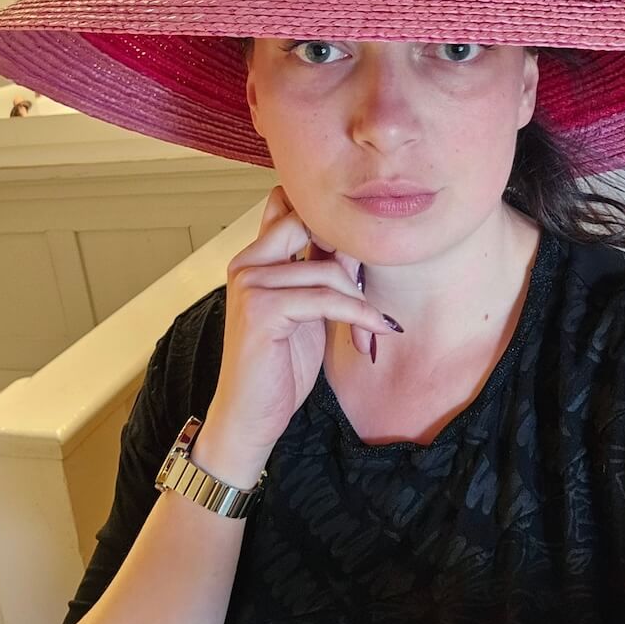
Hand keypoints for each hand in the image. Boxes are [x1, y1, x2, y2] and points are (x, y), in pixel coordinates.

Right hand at [204, 186, 396, 457]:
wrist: (250, 416)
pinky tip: (377, 330)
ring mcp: (250, 284)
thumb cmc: (279, 365)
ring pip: (327, 270)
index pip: (289, 207)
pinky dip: (359, 315)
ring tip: (374, 325)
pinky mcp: (262, 310)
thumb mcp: (305, 310)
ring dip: (360, 299)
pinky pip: (326, 300)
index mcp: (254, 258)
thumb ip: (316, 273)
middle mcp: (247, 264)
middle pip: (311, 226)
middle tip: (367, 288)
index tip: (358, 256)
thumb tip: (354, 243)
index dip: (330, 224)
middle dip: (348, 254)